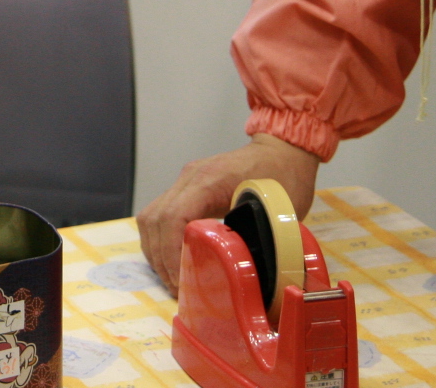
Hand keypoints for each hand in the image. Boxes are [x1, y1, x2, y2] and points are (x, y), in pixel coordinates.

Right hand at [136, 134, 318, 296]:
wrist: (282, 149)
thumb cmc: (285, 177)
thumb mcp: (278, 211)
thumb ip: (258, 238)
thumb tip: (243, 272)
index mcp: (209, 181)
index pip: (173, 217)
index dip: (171, 251)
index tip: (181, 278)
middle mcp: (189, 178)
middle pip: (154, 219)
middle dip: (160, 258)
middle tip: (177, 286)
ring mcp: (184, 181)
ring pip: (150, 217)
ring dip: (156, 249)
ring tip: (172, 276)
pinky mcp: (186, 188)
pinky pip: (159, 214)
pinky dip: (160, 239)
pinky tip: (173, 257)